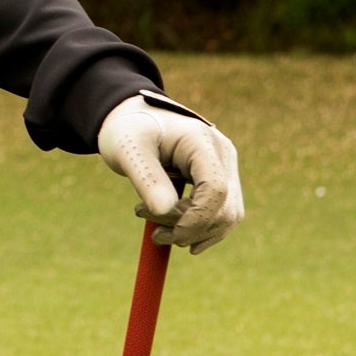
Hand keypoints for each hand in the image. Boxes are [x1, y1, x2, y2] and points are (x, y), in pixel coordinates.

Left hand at [97, 89, 244, 253]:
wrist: (134, 120)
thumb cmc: (128, 130)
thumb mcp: (128, 151)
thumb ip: (146, 178)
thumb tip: (164, 211)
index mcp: (201, 141)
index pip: (215, 189)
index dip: (195, 219)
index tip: (163, 234)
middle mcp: (222, 154)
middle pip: (224, 207)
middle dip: (190, 228)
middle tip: (154, 232)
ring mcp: (225, 167)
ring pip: (227, 216)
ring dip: (195, 233)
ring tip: (158, 232)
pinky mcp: (221, 180)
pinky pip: (221, 215)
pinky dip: (200, 230)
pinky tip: (175, 235)